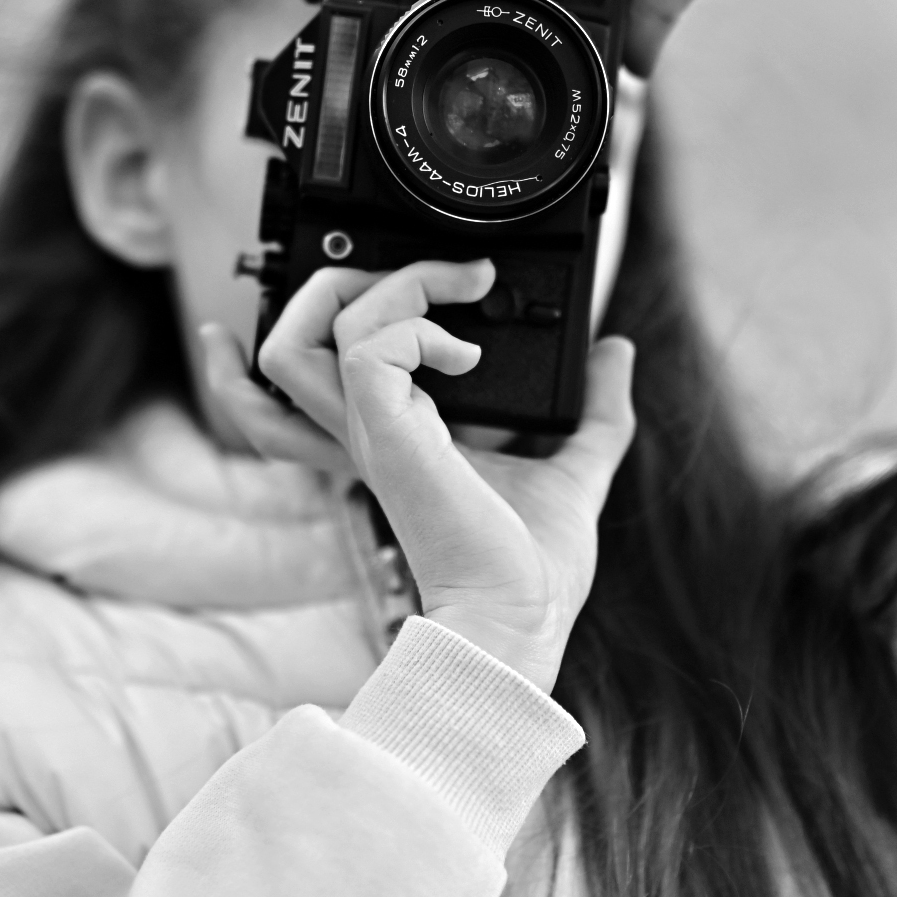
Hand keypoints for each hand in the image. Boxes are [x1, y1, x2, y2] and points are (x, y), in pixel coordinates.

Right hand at [200, 260, 636, 692]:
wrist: (521, 618)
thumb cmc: (533, 571)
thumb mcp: (572, 469)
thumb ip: (596, 412)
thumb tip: (617, 353)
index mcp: (390, 436)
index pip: (300, 384)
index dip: (298, 334)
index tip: (382, 289)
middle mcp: (365, 430)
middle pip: (279, 347)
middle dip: (334, 284)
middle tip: (435, 277)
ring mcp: (370, 430)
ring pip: (300, 335)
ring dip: (381, 286)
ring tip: (458, 288)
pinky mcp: (388, 432)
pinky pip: (368, 346)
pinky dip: (418, 324)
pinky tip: (469, 354)